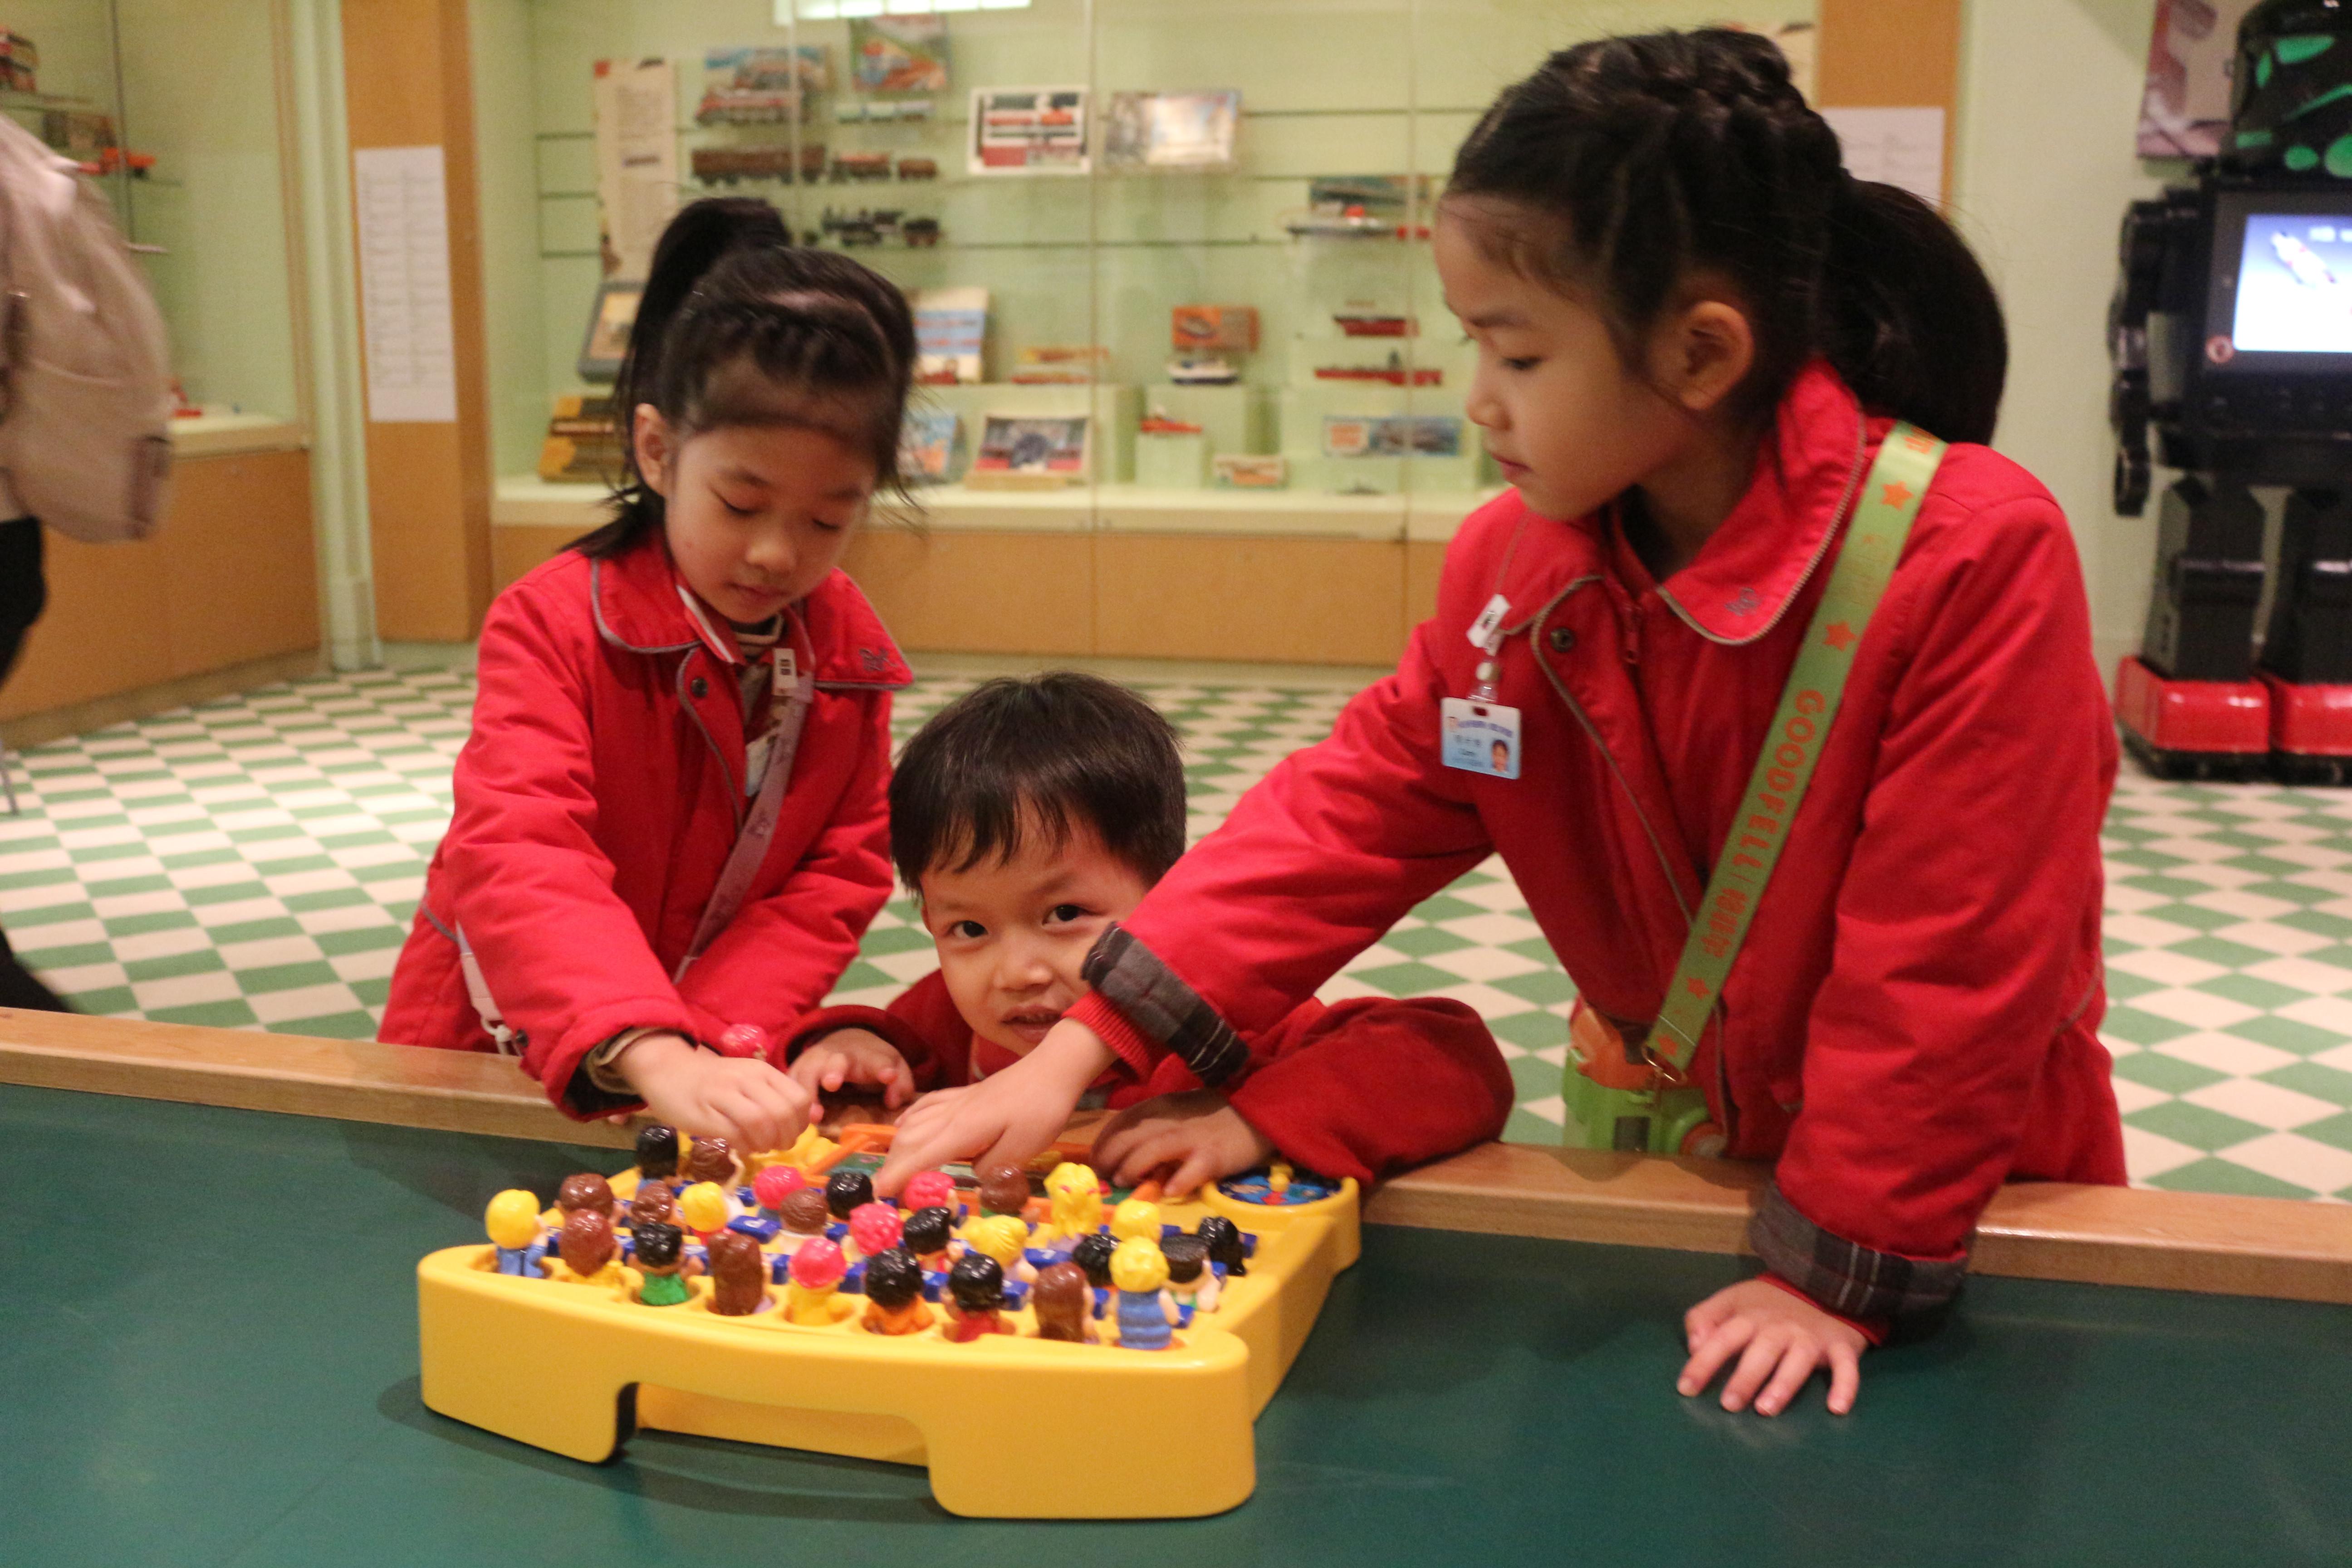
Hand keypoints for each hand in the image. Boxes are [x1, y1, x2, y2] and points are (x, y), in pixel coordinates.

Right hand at [614, 1032, 815, 1152]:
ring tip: (760, 1147)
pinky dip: (745, 1147)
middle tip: (778, 1146)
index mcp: (762, 1071)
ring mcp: (724, 1095)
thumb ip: (774, 1097)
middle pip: (783, 1113)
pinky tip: (741, 1147)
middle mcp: (746, 1079)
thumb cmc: (715, 1082)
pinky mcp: (704, 1113)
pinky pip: (735, 1134)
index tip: (792, 1133)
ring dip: (766, 1143)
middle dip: (787, 1137)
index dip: (801, 1123)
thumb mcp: (749, 1080)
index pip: (799, 1099)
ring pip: (761, 1122)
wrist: (670, 1072)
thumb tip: (804, 1122)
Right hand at [787, 1028, 915, 1108]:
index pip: (877, 1060)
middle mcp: (840, 1056)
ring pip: (807, 1072)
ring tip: (814, 1116)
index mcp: (867, 1055)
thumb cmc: (871, 1061)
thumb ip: (901, 1084)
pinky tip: (794, 1116)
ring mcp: (816, 1061)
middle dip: (834, 1071)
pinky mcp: (798, 1070)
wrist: (843, 1040)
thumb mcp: (893, 1067)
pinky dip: (790, 1097)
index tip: (888, 1076)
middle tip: (833, 1083)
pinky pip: (790, 1082)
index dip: (883, 1068)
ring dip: (808, 1091)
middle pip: (836, 1062)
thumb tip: (893, 1102)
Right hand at [872, 1017, 1115, 1196]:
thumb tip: (973, 1178)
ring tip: (892, 1168)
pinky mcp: (964, 1094)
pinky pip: (925, 1105)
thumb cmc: (1042, 1109)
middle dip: (891, 1166)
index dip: (898, 1177)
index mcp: (964, 1130)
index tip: (880, 1196)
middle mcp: (952, 1114)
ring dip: (897, 1146)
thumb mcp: (1024, 1150)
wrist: (1053, 1068)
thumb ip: (993, 1169)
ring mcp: (956, 1101)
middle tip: (885, 1191)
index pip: (920, 1156)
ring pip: (913, 1122)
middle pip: (908, 1139)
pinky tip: (901, 1125)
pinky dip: (908, 1118)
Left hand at [1090, 1090, 1274, 1198]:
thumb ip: (1156, 1125)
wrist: (1258, 1112)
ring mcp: (1192, 1139)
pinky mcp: (1213, 1157)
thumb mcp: (1180, 1111)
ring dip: (1132, 1167)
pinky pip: (1192, 1171)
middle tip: (1103, 1177)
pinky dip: (1177, 1181)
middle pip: (1130, 1137)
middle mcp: (1171, 1120)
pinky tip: (1167, 1192)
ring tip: (1124, 1183)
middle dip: (1109, 1157)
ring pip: (1152, 1150)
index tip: (1094, 1161)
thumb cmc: (1215, 1115)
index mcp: (1161, 1107)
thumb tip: (1127, 1151)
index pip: (1121, 1122)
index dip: (1103, 1143)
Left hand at [1678, 1277, 1866, 1415]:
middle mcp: (1779, 1326)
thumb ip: (1704, 1318)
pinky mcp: (1840, 1346)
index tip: (1686, 1388)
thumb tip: (1694, 1345)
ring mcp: (1811, 1336)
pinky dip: (1845, 1386)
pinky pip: (1846, 1366)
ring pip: (1798, 1360)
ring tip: (1766, 1409)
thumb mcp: (1730, 1302)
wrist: (1819, 1285)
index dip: (1703, 1362)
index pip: (1722, 1338)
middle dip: (1744, 1377)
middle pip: (1760, 1351)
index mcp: (1749, 1316)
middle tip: (1729, 1405)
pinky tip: (1837, 1408)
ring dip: (1782, 1385)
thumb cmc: (1766, 1305)